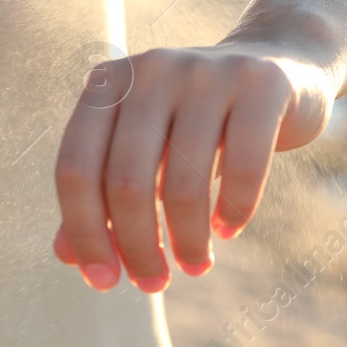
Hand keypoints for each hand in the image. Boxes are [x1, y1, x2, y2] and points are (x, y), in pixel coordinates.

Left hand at [51, 41, 336, 292]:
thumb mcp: (146, 149)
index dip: (84, 233)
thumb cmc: (198, 120)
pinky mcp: (261, 84)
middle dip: (137, 248)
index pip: (76, 168)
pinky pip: (242, 168)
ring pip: (183, 183)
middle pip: (125, 181)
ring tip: (195, 265)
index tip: (103, 281)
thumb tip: (67, 257)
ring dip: (187, 241)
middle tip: (153, 283)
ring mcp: (208, 72)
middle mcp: (152, 69)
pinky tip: (228, 229)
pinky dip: (233, 212)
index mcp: (110, 82)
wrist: (280, 63)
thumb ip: (102, 193)